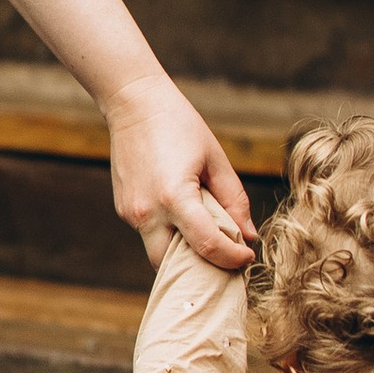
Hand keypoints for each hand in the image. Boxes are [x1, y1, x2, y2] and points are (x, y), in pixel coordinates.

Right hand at [108, 73, 255, 268]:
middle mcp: (148, 212)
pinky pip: (149, 235)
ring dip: (182, 255)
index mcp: (175, 197)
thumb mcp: (215, 159)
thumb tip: (249, 235)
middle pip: (175, 266)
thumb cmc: (179, 125)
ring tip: (208, 240)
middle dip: (201, 268)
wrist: (134, 104)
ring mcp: (131, 213)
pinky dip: (169, 236)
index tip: (247, 255)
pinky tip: (185, 218)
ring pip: (158, 254)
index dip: (233, 258)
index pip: (208, 247)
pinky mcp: (124, 209)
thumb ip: (234, 200)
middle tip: (226, 258)